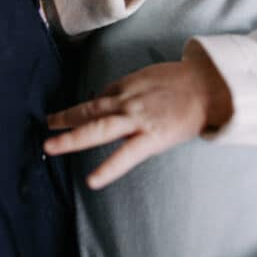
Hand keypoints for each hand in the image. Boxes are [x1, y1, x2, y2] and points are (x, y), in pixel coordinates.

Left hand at [44, 54, 232, 187]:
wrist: (210, 86)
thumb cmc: (186, 81)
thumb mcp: (153, 76)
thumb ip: (134, 90)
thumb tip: (119, 102)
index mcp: (129, 85)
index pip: (102, 96)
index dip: (89, 108)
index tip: (78, 116)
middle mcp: (127, 100)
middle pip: (89, 109)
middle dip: (65, 118)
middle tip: (46, 124)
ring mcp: (137, 119)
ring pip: (98, 127)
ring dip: (72, 138)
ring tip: (50, 147)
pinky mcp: (151, 137)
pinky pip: (126, 155)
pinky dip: (108, 167)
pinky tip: (92, 180)